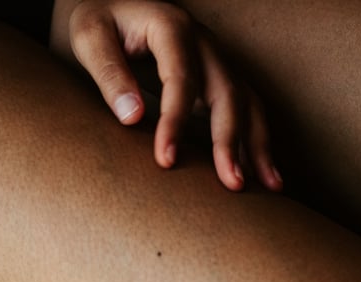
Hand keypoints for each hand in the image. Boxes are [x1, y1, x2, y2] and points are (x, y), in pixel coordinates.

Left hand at [58, 0, 281, 191]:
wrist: (115, 7)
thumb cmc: (100, 23)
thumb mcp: (90, 37)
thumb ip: (108, 73)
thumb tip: (133, 117)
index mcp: (171, 28)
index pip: (181, 79)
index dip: (175, 122)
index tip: (166, 161)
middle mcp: (203, 43)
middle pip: (227, 92)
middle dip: (230, 140)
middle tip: (232, 184)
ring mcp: (216, 61)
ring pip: (247, 101)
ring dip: (259, 144)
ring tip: (270, 186)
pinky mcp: (218, 79)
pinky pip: (246, 109)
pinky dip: (257, 141)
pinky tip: (266, 175)